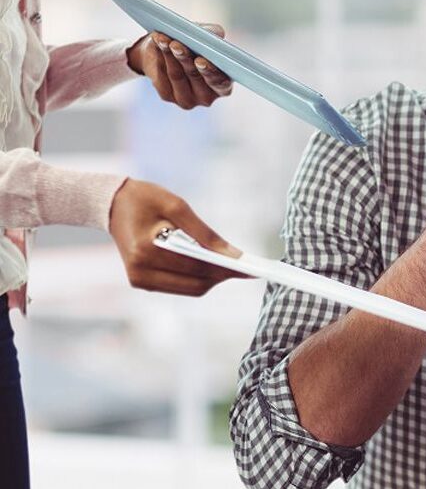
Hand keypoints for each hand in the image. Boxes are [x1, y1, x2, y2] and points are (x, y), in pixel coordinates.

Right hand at [108, 179, 246, 294]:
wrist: (112, 204)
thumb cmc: (145, 199)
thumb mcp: (177, 206)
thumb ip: (205, 233)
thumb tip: (233, 255)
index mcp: (146, 251)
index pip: (195, 267)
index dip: (225, 269)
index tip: (249, 268)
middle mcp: (140, 272)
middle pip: (195, 284)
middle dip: (222, 276)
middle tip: (246, 267)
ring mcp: (139, 280)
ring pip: (190, 289)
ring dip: (212, 278)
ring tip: (232, 266)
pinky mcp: (142, 282)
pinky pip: (179, 286)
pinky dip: (197, 277)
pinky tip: (212, 265)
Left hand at [127, 24, 233, 108]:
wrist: (166, 54)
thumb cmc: (193, 45)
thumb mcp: (205, 36)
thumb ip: (214, 34)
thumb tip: (216, 34)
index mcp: (223, 86)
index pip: (221, 83)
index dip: (211, 72)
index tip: (200, 60)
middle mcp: (207, 97)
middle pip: (195, 77)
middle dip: (185, 59)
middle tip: (176, 45)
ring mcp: (187, 99)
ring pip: (176, 75)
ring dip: (169, 55)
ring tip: (164, 39)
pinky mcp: (167, 96)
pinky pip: (162, 75)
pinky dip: (159, 56)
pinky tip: (158, 43)